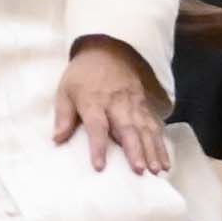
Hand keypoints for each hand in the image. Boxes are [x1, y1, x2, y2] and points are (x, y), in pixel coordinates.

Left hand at [59, 36, 174, 176]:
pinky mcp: (144, 105)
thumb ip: (63, 116)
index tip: (99, 166)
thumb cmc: (82, 76)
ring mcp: (133, 104)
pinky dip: (161, 144)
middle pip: (127, 128)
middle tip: (139, 170)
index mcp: (93, 101)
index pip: (97, 126)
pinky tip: (164, 161)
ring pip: (145, 129)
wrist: (107, 50)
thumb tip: (57, 140)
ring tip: (156, 170)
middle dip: (134, 150)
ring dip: (152, 150)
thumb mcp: (65, 90)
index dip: (98, 146)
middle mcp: (116, 103)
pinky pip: (154, 126)